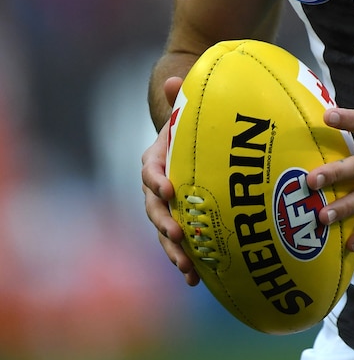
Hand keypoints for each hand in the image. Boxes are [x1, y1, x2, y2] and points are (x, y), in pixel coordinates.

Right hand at [141, 76, 199, 284]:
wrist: (193, 143)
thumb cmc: (191, 126)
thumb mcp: (187, 111)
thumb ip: (181, 98)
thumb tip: (175, 78)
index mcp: (156, 159)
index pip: (150, 170)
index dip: (157, 180)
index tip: (168, 188)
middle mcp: (157, 187)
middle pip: (154, 208)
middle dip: (164, 223)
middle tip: (177, 234)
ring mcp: (168, 207)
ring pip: (165, 231)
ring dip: (174, 250)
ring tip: (187, 266)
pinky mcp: (182, 223)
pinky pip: (181, 245)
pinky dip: (187, 262)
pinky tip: (197, 280)